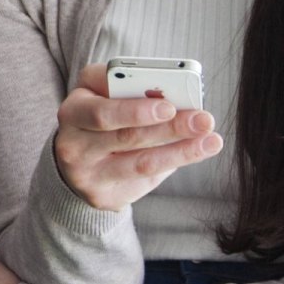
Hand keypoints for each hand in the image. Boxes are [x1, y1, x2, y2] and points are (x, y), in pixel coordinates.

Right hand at [55, 63, 222, 210]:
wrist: (76, 158)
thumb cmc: (99, 114)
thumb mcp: (102, 92)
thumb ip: (127, 87)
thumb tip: (172, 94)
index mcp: (72, 111)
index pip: (102, 112)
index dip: (136, 110)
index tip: (170, 105)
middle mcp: (73, 146)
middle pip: (127, 137)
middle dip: (170, 128)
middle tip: (203, 120)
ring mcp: (86, 176)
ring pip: (141, 163)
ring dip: (181, 151)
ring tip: (211, 140)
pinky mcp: (102, 196)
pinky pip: (144, 180)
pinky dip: (173, 163)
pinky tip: (195, 152)